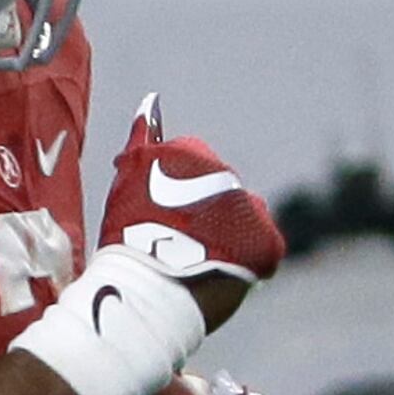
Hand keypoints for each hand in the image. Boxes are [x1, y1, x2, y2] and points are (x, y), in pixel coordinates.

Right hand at [95, 96, 284, 331]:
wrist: (147, 293)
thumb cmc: (126, 240)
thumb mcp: (128, 182)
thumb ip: (143, 139)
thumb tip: (152, 101)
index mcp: (190, 155)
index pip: (188, 171)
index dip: (170, 202)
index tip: (154, 226)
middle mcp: (225, 174)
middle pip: (216, 197)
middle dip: (202, 219)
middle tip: (174, 252)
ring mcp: (249, 208)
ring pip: (241, 222)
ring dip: (225, 239)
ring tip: (196, 268)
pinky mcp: (267, 242)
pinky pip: (261, 251)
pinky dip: (244, 265)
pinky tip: (217, 277)